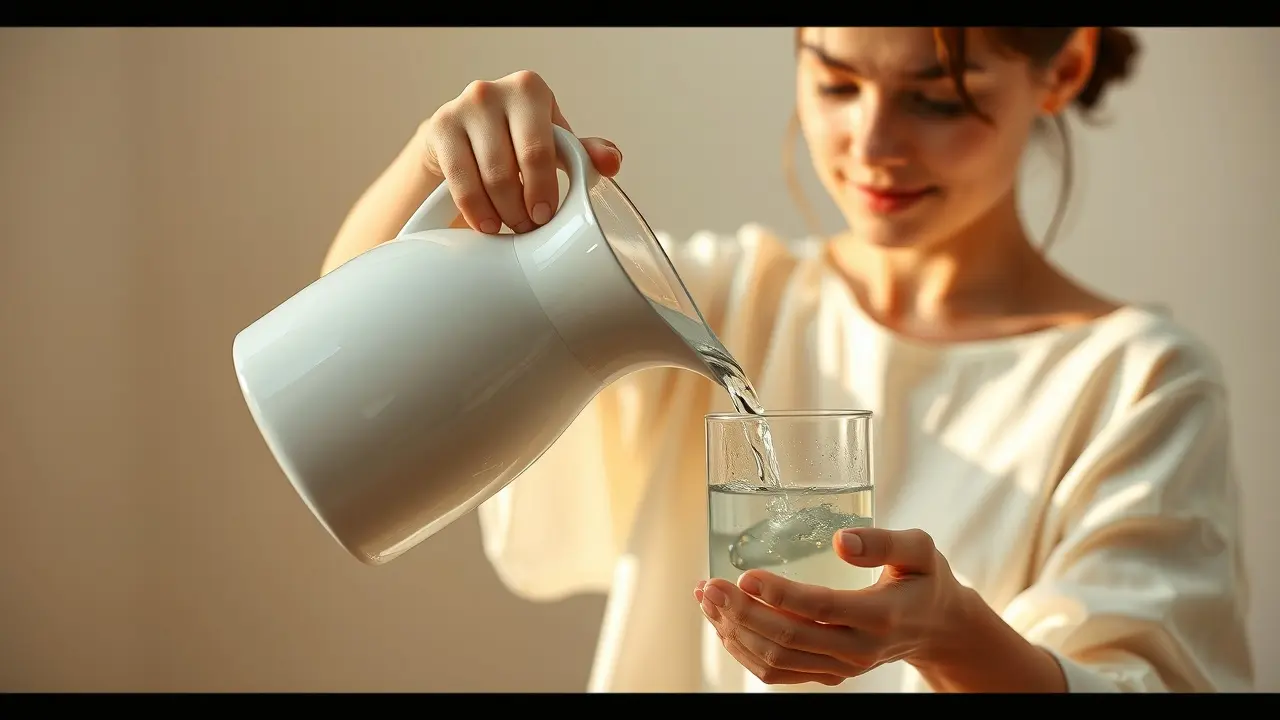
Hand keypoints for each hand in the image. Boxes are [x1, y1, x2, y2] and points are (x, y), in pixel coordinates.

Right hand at [418, 70, 622, 234]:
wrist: (462, 133)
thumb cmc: (516, 138)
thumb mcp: (552, 142)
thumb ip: (583, 152)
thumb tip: (612, 163)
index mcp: (530, 90)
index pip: (541, 148)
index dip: (544, 189)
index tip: (544, 215)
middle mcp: (493, 92)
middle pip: (510, 167)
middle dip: (521, 208)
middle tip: (528, 228)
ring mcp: (462, 109)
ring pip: (485, 177)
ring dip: (500, 213)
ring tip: (509, 228)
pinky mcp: (438, 128)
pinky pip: (459, 181)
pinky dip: (475, 210)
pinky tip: (486, 224)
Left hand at [694, 527, 966, 686]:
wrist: (938, 627)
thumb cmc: (924, 578)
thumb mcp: (920, 550)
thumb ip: (884, 542)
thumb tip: (841, 539)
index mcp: (880, 616)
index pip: (820, 609)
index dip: (779, 594)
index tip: (744, 575)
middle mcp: (858, 649)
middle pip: (788, 639)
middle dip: (741, 613)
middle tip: (710, 586)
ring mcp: (841, 667)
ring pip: (777, 661)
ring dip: (735, 632)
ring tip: (708, 599)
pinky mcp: (828, 673)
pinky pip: (778, 673)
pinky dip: (745, 651)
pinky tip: (724, 623)